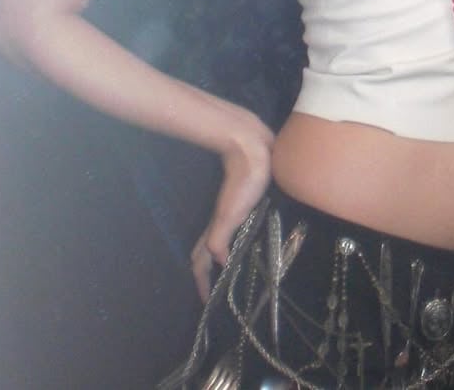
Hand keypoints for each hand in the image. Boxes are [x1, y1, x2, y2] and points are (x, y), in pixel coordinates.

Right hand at [190, 116, 273, 300]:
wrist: (252, 148)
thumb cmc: (243, 181)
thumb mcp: (232, 212)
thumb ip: (220, 237)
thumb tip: (219, 263)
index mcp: (218, 227)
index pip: (201, 261)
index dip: (202, 283)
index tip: (205, 304)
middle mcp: (223, 222)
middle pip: (207, 253)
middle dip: (208, 275)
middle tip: (217, 293)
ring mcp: (234, 212)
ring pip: (222, 241)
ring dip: (223, 260)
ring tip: (232, 274)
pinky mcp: (248, 201)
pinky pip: (238, 229)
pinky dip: (238, 242)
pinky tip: (251, 244)